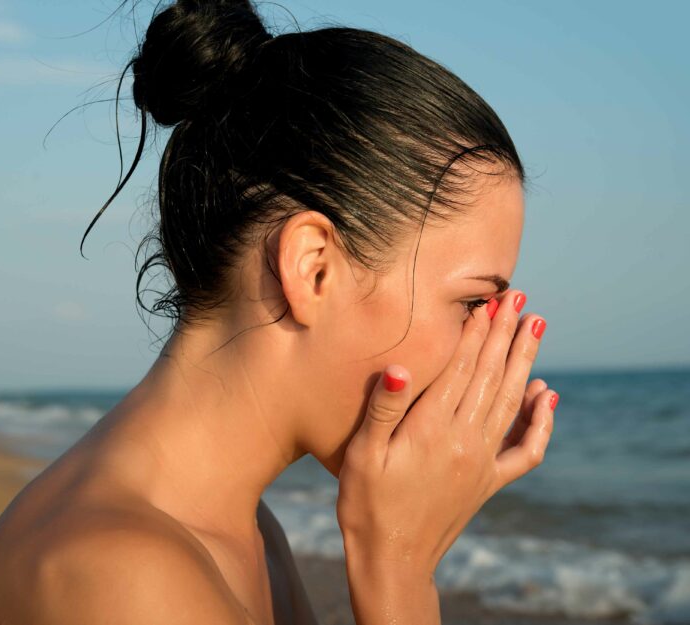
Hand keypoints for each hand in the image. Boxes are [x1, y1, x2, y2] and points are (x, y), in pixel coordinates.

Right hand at [336, 289, 555, 576]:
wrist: (392, 559)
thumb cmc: (367, 505)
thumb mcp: (363, 456)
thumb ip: (383, 410)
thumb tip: (398, 367)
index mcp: (432, 430)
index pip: (462, 369)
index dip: (477, 332)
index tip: (490, 301)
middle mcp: (465, 441)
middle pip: (491, 377)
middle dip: (506, 335)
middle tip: (520, 299)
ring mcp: (482, 462)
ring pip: (510, 401)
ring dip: (524, 361)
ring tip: (536, 327)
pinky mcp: (489, 481)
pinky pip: (526, 449)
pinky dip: (541, 421)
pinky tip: (548, 396)